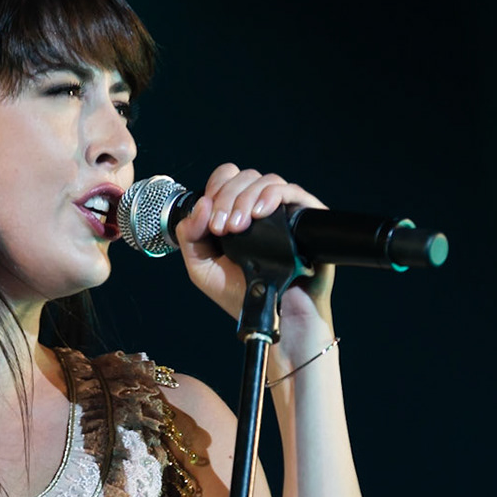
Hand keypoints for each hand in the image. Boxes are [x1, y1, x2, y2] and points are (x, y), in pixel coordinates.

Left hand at [174, 163, 335, 370]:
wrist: (278, 319)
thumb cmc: (243, 297)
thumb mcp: (202, 269)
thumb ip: (190, 236)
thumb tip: (202, 204)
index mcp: (237, 213)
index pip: (227, 179)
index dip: (217, 189)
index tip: (213, 221)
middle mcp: (260, 208)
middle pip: (245, 177)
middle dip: (228, 198)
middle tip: (224, 228)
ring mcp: (284, 211)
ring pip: (266, 181)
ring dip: (246, 198)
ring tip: (240, 227)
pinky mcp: (306, 216)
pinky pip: (292, 192)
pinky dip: (273, 196)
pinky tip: (261, 213)